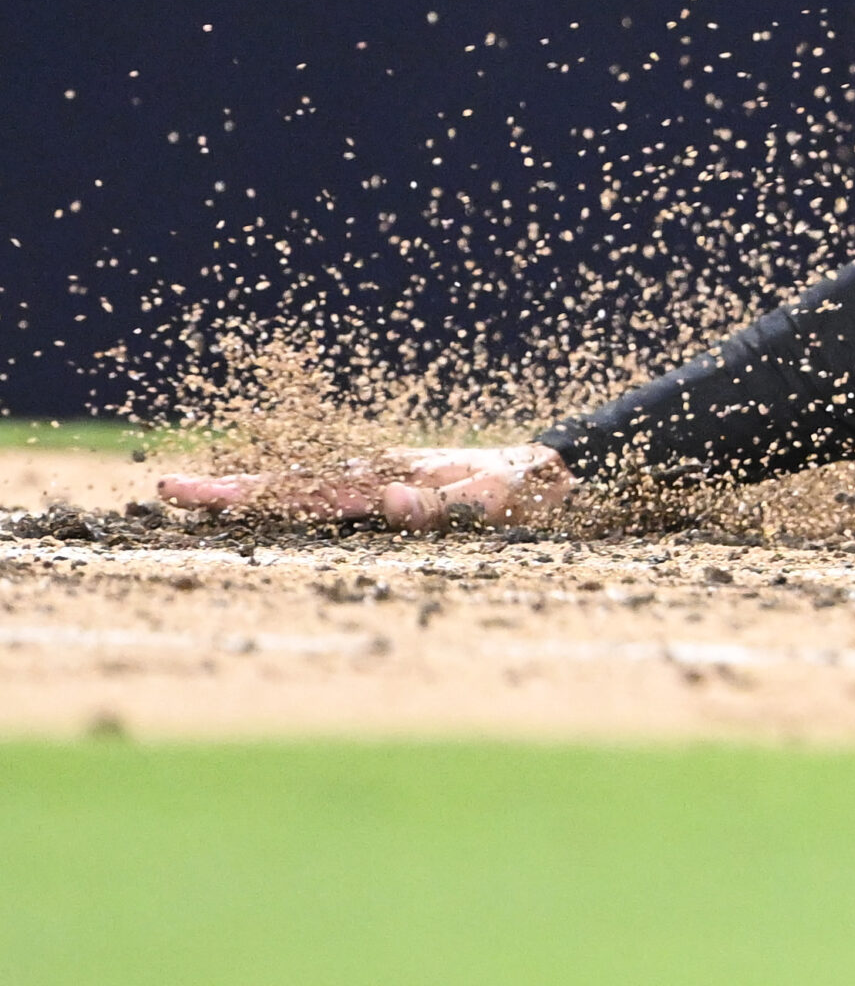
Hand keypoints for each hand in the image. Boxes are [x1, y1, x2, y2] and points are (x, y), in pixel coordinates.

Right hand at [158, 444, 576, 529]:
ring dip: (258, 496)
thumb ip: (450, 504)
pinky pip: (337, 503)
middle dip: (237, 490)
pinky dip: (294, 502)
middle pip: (298, 484)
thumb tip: (391, 505)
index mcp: (395, 475)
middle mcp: (380, 477)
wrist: (554, 476)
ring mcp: (385, 486)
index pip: (315, 488)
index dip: (257, 493)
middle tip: (170, 491)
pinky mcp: (395, 499)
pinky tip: (261, 510)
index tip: (200, 493)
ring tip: (196, 498)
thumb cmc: (528, 490)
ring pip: (311, 491)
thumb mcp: (499, 499)